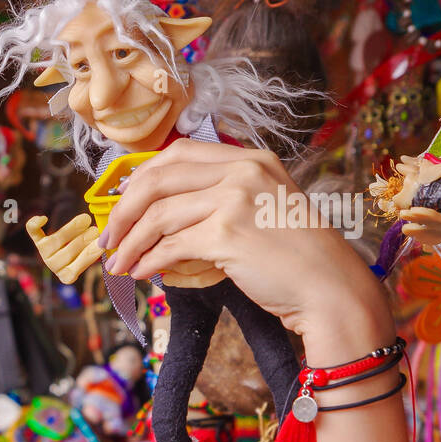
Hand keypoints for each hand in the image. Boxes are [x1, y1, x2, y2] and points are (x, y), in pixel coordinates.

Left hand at [25, 212, 102, 284]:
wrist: (72, 247)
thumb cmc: (87, 251)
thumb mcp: (93, 256)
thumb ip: (96, 251)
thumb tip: (104, 242)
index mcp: (67, 276)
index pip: (74, 270)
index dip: (88, 257)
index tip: (100, 247)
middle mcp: (54, 266)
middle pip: (67, 253)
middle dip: (83, 240)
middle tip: (96, 231)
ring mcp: (45, 253)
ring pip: (55, 241)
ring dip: (71, 229)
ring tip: (86, 220)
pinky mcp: (39, 239)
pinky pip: (33, 231)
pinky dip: (35, 225)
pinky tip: (43, 219)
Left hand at [97, 139, 388, 339]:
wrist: (331, 288)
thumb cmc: (297, 256)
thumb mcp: (264, 207)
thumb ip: (223, 196)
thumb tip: (164, 212)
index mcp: (250, 158)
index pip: (178, 153)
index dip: (141, 177)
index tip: (122, 202)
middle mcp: (242, 171)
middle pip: (158, 180)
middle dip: (123, 211)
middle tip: (109, 238)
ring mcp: (235, 200)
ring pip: (158, 215)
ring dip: (129, 242)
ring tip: (117, 263)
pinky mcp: (228, 235)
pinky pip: (170, 246)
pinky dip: (147, 261)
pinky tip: (139, 273)